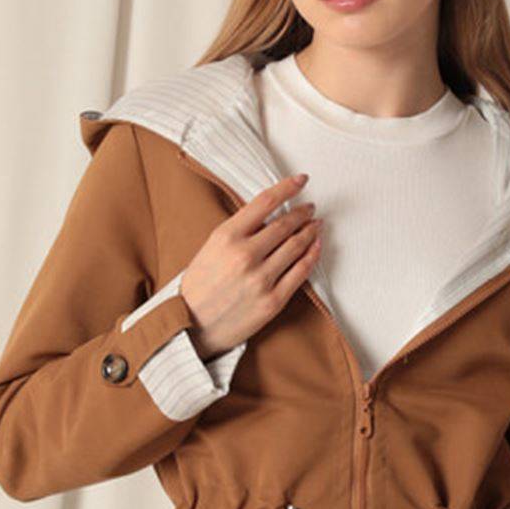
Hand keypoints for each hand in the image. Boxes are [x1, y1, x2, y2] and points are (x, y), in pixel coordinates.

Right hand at [180, 173, 321, 357]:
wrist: (193, 328)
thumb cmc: (200, 286)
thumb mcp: (210, 248)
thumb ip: (239, 231)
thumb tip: (271, 216)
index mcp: (226, 237)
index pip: (265, 202)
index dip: (288, 187)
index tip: (301, 180)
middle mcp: (245, 256)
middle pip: (285, 224)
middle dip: (302, 212)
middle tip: (309, 207)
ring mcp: (261, 279)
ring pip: (296, 246)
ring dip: (310, 231)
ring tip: (316, 224)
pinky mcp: (273, 301)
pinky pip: (300, 273)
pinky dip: (312, 255)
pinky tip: (316, 246)